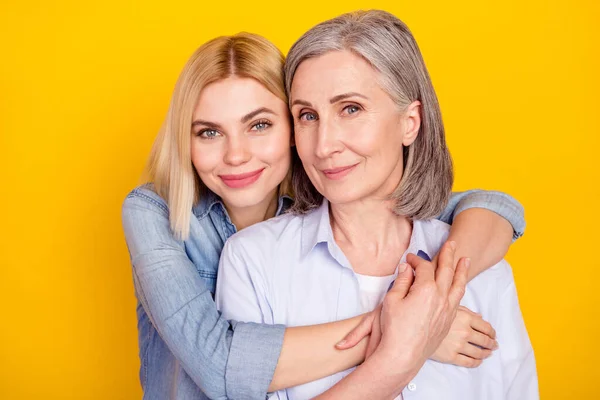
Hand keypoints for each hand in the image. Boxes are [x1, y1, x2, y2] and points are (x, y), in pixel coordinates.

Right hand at [371, 241, 468, 393]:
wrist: (402, 355)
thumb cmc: (394, 329)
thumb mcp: (392, 301)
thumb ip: (401, 282)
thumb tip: (407, 268)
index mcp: (425, 290)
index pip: (423, 268)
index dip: (415, 260)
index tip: (409, 259)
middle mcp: (440, 298)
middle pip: (446, 271)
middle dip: (448, 255)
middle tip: (452, 243)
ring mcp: (447, 310)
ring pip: (458, 285)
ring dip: (462, 271)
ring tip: (466, 260)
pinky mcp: (448, 321)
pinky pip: (458, 300)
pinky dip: (460, 288)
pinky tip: (459, 285)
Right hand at [431, 305, 497, 366]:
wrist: (412, 328)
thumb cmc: (428, 314)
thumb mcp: (447, 306)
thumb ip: (465, 310)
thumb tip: (479, 316)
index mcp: (465, 317)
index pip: (486, 327)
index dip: (492, 332)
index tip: (493, 334)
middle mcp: (464, 332)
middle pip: (485, 340)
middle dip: (491, 343)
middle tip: (494, 345)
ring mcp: (458, 346)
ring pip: (479, 353)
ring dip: (486, 353)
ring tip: (488, 353)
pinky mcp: (451, 357)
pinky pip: (469, 362)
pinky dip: (476, 362)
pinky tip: (478, 360)